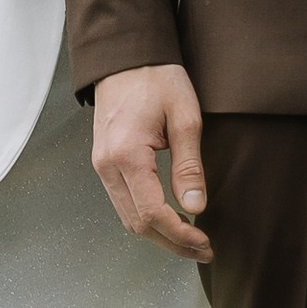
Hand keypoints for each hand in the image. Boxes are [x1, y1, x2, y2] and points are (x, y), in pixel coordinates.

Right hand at [91, 62, 212, 261]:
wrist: (125, 57)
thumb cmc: (157, 79)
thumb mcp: (184, 117)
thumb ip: (189, 166)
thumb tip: (195, 208)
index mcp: (126, 156)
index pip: (152, 213)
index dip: (180, 234)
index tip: (204, 242)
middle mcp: (107, 166)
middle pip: (137, 224)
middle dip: (172, 243)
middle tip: (204, 250)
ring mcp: (101, 166)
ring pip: (128, 218)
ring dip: (159, 235)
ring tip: (191, 241)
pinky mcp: (104, 163)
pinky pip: (123, 202)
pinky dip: (146, 219)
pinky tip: (169, 220)